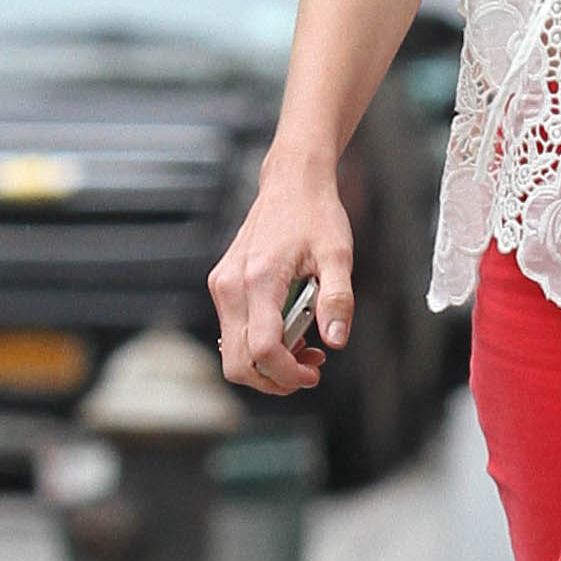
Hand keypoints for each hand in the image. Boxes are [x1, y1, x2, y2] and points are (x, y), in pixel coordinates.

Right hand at [209, 146, 354, 392]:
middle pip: (237, 363)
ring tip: (305, 348)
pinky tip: (288, 332)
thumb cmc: (315, 214)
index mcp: (259, 279)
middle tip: (310, 369)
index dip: (288, 373)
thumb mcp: (338, 255)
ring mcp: (222, 286)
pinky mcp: (223, 285)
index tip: (315, 372)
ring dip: (267, 364)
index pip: (262, 349)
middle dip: (274, 379)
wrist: (291, 182)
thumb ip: (338, 299)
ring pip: (232, 352)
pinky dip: (257, 346)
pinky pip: (232, 332)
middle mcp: (231, 286)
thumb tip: (336, 340)